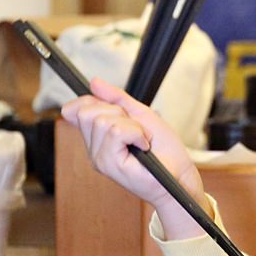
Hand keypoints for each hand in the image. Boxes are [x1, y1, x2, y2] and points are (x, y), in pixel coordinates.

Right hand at [59, 78, 210, 239]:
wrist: (179, 173)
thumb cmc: (164, 149)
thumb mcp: (139, 114)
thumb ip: (116, 99)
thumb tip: (94, 82)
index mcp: (97, 139)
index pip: (76, 110)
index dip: (94, 101)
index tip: (119, 109)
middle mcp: (93, 150)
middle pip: (88, 112)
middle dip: (117, 112)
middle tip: (136, 129)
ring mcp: (100, 159)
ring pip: (102, 121)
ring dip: (131, 125)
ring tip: (142, 140)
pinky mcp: (110, 165)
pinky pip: (116, 132)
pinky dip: (136, 133)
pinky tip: (144, 145)